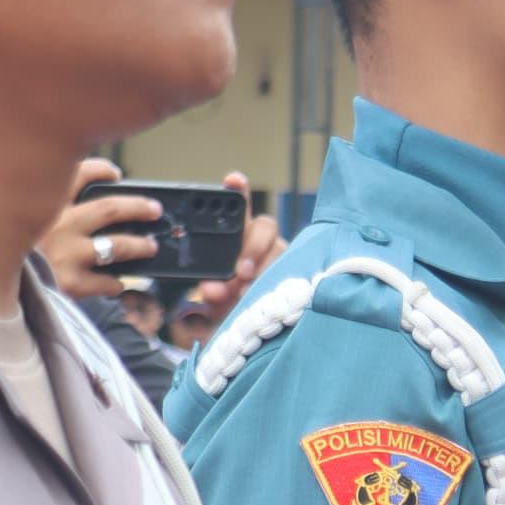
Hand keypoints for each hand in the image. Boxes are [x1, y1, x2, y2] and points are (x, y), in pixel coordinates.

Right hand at [43, 157, 163, 299]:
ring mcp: (64, 254)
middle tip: (153, 209)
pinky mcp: (68, 283)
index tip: (115, 173)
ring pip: (116, 245)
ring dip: (138, 245)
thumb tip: (74, 200)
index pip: (78, 173)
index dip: (102, 170)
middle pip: (110, 207)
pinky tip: (118, 284)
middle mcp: (54, 223)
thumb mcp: (2, 217)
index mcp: (39, 202)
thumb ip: (30, 207)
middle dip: (136, 207)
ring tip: (150, 246)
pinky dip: (114, 283)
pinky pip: (104, 282)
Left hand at [183, 170, 284, 320]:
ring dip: (264, 267)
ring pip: (280, 249)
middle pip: (266, 226)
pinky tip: (264, 293)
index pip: (239, 205)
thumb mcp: (213, 292)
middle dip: (253, 246)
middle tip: (239, 270)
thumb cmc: (225, 300)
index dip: (238, 189)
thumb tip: (213, 288)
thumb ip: (211, 288)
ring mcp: (279, 254)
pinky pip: (293, 269)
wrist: (242, 325)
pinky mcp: (293, 271)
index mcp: (236, 233)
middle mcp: (260, 238)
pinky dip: (275, 281)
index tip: (232, 179)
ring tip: (246, 289)